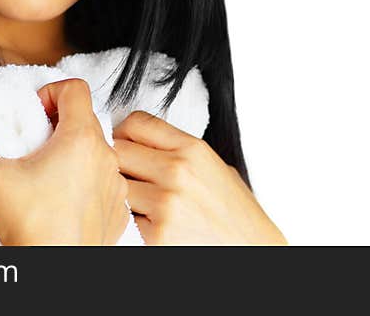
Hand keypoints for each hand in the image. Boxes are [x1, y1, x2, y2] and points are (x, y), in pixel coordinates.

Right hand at [0, 78, 130, 245]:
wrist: (55, 269)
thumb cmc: (33, 225)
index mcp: (80, 139)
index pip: (75, 88)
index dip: (50, 91)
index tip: (35, 112)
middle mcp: (105, 156)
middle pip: (86, 118)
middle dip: (58, 123)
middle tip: (35, 143)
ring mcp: (115, 183)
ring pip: (95, 151)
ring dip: (72, 154)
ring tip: (46, 174)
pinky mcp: (117, 207)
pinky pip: (102, 181)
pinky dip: (84, 181)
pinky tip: (62, 199)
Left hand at [112, 111, 287, 245]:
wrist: (251, 247)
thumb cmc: (234, 211)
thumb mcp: (213, 165)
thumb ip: (176, 150)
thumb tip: (139, 141)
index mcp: (192, 149)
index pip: (137, 123)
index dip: (125, 132)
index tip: (126, 141)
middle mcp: (178, 171)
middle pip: (119, 150)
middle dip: (121, 161)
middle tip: (132, 174)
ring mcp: (166, 203)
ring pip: (118, 186)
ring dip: (126, 193)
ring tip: (146, 201)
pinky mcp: (157, 234)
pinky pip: (126, 218)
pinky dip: (134, 221)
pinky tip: (153, 222)